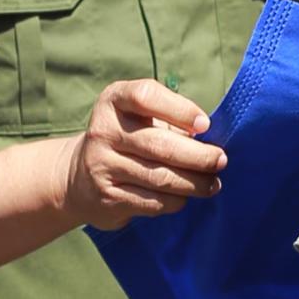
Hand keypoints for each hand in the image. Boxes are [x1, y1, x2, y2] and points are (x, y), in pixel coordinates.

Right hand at [63, 78, 223, 230]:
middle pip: (158, 144)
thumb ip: (170, 121)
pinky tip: (185, 197)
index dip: (179, 109)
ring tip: (213, 184)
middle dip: (197, 156)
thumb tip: (212, 140)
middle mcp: (103, 131)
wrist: (77, 177)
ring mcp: (102, 166)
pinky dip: (175, 201)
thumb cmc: (126, 140)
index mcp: (113, 101)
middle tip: (221, 161)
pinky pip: (152, 202)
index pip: (145, 96)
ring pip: (159, 177)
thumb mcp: (138, 118)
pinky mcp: (107, 197)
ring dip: (193, 183)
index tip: (205, 124)